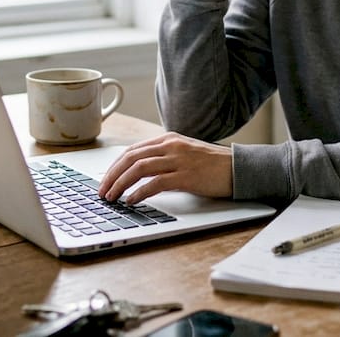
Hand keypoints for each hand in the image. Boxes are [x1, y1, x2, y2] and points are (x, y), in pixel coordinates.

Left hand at [98, 132, 233, 203]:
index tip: (105, 179)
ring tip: (112, 197)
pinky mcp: (186, 176)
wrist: (238, 168)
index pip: (132, 150)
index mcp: (169, 139)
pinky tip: (132, 200)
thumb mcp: (184, 153)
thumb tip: (138, 171)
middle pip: (131, 158)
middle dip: (112, 175)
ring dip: (120, 184)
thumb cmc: (212, 164)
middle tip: (102, 191)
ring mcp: (178, 160)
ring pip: (139, 169)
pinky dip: (139, 192)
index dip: (115, 166)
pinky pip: (155, 183)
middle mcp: (171, 146)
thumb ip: (164, 157)